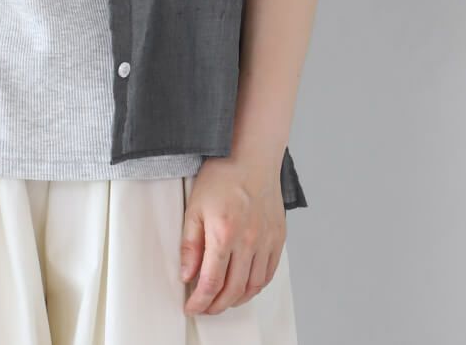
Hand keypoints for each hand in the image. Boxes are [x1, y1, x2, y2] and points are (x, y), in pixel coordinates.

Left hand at [179, 154, 285, 316]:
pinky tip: (244, 286)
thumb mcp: (194, 207)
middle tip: (205, 308)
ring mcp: (266, 241)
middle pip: (233, 290)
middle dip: (216, 305)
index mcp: (223, 233)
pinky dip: (256, 287)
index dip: (200, 301)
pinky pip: (268, 273)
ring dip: (236, 299)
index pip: (211, 281)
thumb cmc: (221, 177)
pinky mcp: (278, 238)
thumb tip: (187, 276)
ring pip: (253, 286)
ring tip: (222, 300)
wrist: (251, 156)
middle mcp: (248, 241)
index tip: (192, 307)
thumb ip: (190, 245)